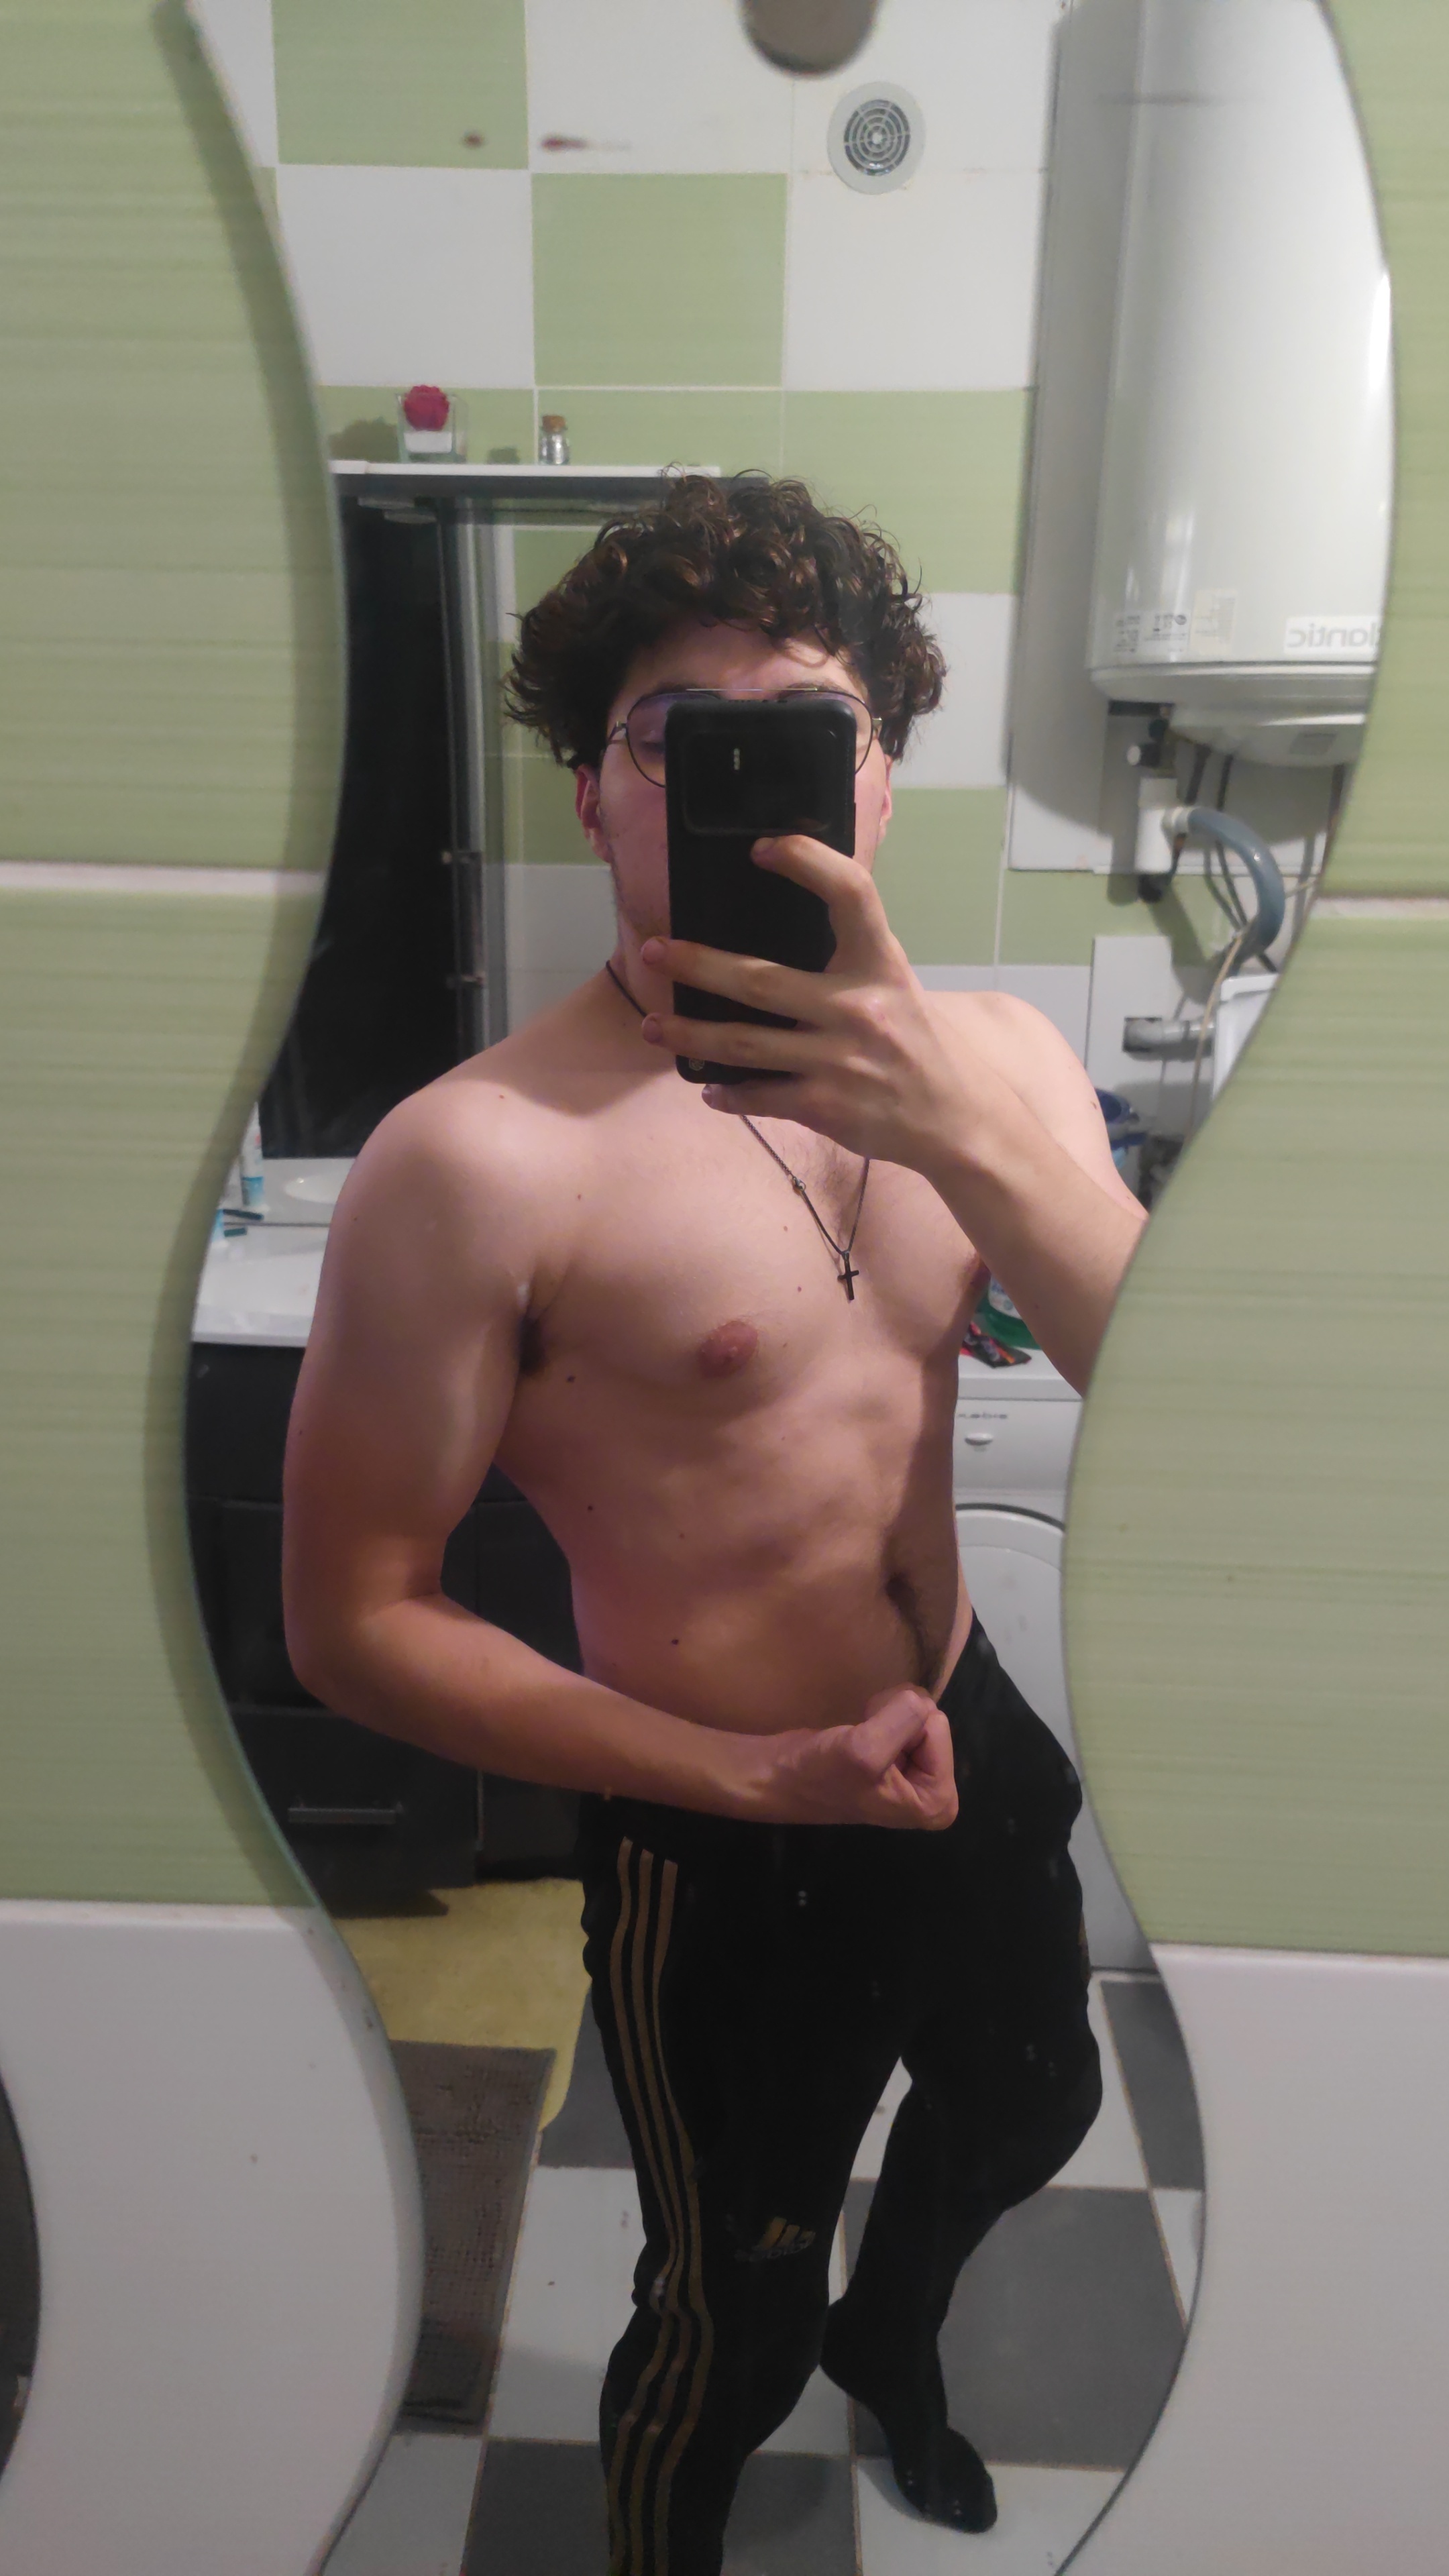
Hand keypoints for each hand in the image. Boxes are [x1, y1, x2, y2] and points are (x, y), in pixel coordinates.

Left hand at [637, 834, 972, 1174]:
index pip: (851, 894)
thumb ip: (848, 958)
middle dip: (697, 964)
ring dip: (691, 1034)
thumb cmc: (914, 1043)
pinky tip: (709, 1089)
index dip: (808, 862)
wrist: (955, 1118)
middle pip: (761, 981)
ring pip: (744, 1045)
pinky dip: (728, 1093)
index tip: (762, 847)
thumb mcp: (894, 985)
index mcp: (881, 963)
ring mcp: (840, 1060)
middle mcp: (861, 1007)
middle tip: (652, 950)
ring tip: (654, 1025)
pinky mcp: (826, 1105)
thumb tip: (772, 934)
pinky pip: (759, 1095)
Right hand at [761, 1685, 959, 1830]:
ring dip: (886, 1711)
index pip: (937, 1727)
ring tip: (860, 1732)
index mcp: (937, 1802)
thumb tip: (919, 1699)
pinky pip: (908, 1714)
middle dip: (895, 1717)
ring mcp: (917, 1772)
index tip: (869, 1747)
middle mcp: (934, 1790)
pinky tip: (863, 1727)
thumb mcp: (864, 1750)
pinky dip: (882, 1711)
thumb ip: (903, 1720)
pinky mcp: (899, 1756)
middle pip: (932, 1720)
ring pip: (919, 1713)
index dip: (898, 1728)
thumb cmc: (820, 1774)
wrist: (777, 1778)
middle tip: (863, 1736)